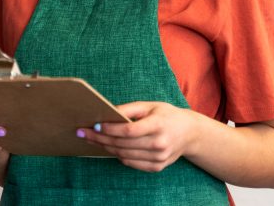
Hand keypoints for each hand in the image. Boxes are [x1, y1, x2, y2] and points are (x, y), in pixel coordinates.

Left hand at [79, 101, 198, 171]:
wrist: (189, 133)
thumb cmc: (166, 115)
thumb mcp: (150, 105)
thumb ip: (129, 109)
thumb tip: (107, 113)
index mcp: (158, 125)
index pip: (129, 131)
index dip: (110, 129)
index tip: (95, 126)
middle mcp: (159, 144)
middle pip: (123, 144)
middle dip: (100, 139)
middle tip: (84, 133)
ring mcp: (159, 158)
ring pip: (124, 155)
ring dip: (106, 148)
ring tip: (92, 140)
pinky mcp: (157, 167)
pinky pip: (131, 163)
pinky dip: (119, 156)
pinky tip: (109, 148)